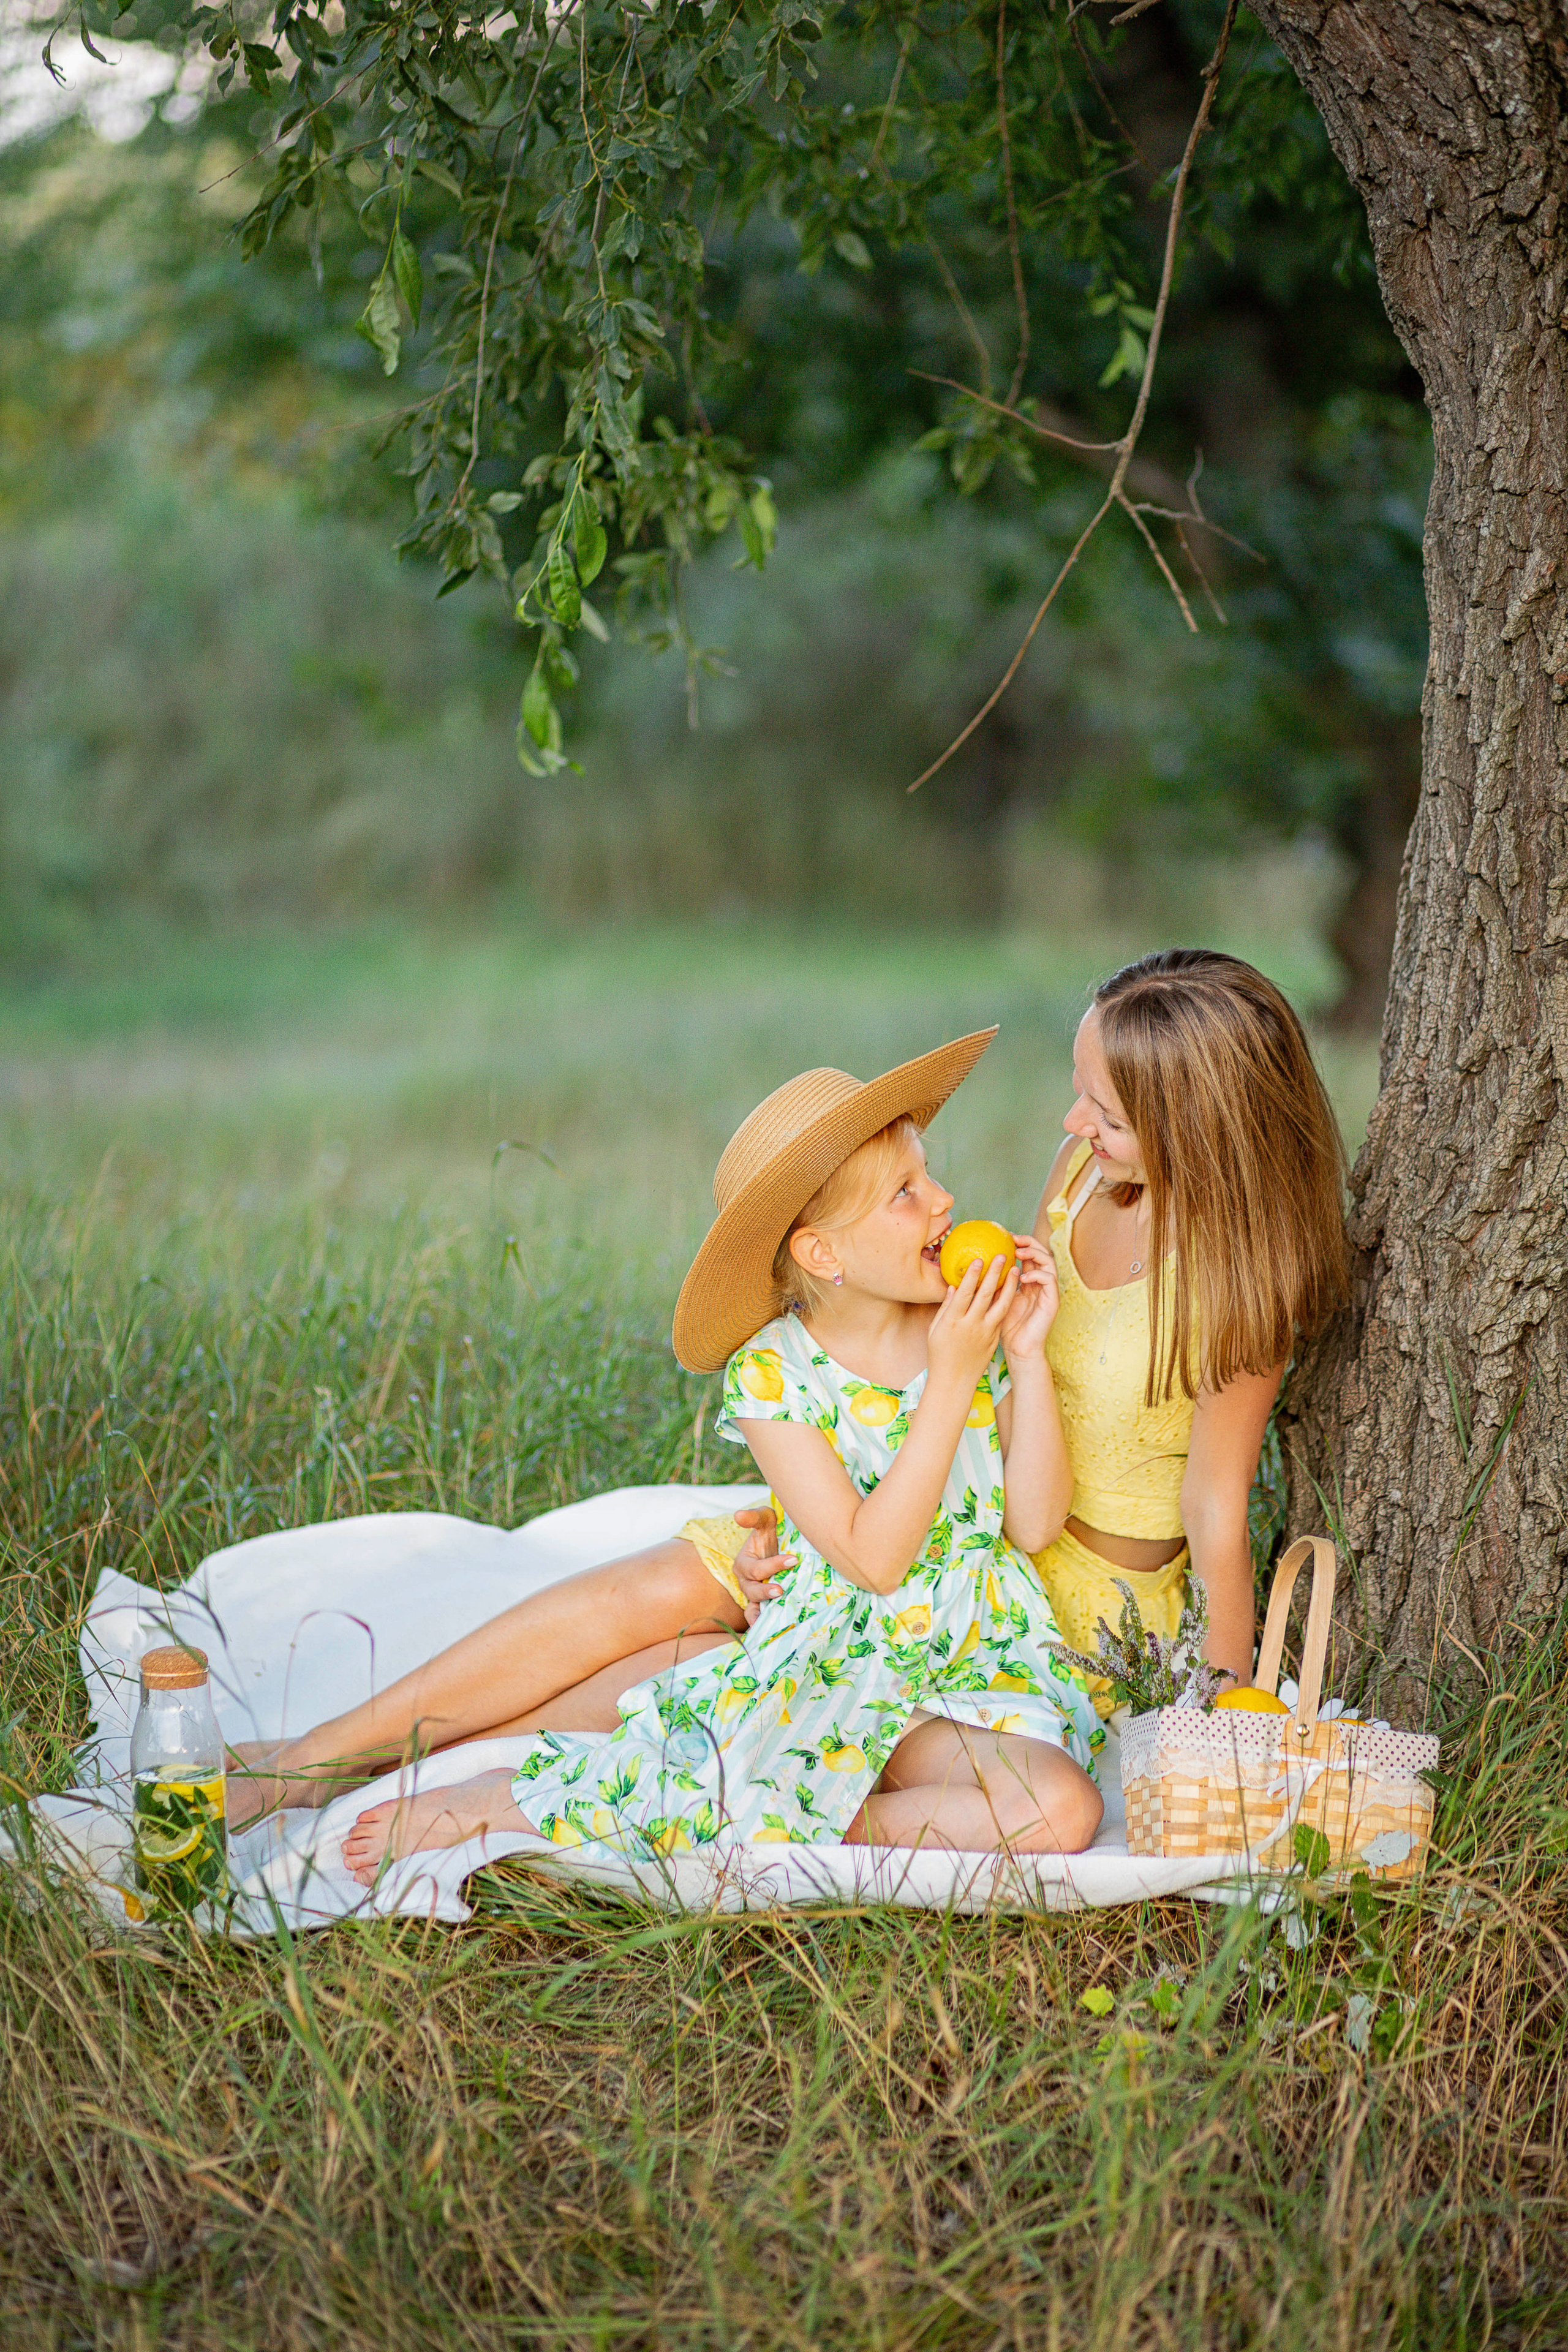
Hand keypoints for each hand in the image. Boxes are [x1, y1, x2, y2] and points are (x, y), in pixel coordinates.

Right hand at [732, 1504, 792, 1624]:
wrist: (779, 1545)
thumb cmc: (770, 1531)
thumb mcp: (764, 1519)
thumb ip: (754, 1517)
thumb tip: (738, 1515)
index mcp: (744, 1563)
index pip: (756, 1568)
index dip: (774, 1564)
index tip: (794, 1559)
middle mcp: (745, 1581)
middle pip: (752, 1589)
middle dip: (766, 1590)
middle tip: (781, 1589)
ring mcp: (753, 1594)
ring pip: (753, 1605)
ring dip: (763, 1609)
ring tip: (776, 1613)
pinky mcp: (761, 1603)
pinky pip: (755, 1616)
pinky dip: (759, 1623)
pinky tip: (768, 1629)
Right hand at [927, 1249, 1018, 1395]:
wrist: (954, 1382)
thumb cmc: (940, 1354)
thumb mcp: (935, 1330)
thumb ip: (945, 1307)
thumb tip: (953, 1287)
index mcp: (953, 1322)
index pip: (965, 1293)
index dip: (972, 1275)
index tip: (979, 1258)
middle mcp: (971, 1326)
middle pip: (985, 1294)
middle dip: (994, 1273)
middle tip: (1001, 1255)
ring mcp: (985, 1333)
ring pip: (1001, 1305)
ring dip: (1009, 1285)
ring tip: (1015, 1269)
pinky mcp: (994, 1340)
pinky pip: (1001, 1317)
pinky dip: (1007, 1301)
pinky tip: (1011, 1290)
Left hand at [1000, 1234, 1058, 1363]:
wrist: (1018, 1351)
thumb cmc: (1004, 1328)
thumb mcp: (995, 1299)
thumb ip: (993, 1282)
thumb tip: (975, 1264)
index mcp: (1028, 1282)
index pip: (1029, 1255)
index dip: (1020, 1243)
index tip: (1004, 1236)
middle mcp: (1040, 1284)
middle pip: (1041, 1254)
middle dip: (1029, 1243)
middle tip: (1013, 1238)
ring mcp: (1048, 1292)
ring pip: (1049, 1263)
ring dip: (1034, 1254)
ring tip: (1019, 1253)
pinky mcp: (1052, 1301)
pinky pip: (1050, 1280)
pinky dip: (1037, 1274)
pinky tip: (1022, 1277)